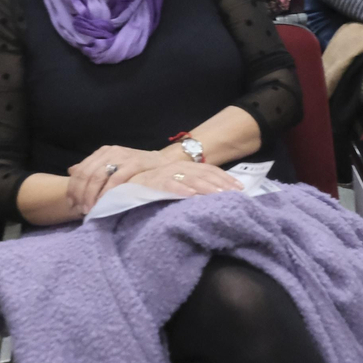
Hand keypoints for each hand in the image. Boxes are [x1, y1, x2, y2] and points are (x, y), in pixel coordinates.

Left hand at [67, 145, 172, 214]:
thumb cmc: (136, 168)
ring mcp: (122, 156)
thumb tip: (71, 170)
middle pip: (87, 174)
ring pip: (98, 176)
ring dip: (92, 195)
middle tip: (80, 209)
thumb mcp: (113, 165)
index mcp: (102, 152)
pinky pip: (116, 179)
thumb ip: (93, 168)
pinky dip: (108, 193)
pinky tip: (105, 203)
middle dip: (81, 194)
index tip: (71, 203)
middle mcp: (110, 152)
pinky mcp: (135, 163)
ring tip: (91, 209)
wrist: (164, 163)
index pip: (81, 170)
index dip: (73, 188)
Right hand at [128, 162, 243, 198]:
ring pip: (189, 178)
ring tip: (218, 194)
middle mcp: (177, 167)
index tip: (240, 188)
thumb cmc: (151, 185)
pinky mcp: (151, 182)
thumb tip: (212, 196)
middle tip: (235, 193)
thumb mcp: (174, 183)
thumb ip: (191, 186)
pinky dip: (179, 189)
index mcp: (184, 167)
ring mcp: (164, 173)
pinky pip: (167, 185)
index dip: (224, 178)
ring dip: (204, 186)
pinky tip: (191, 195)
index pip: (209, 170)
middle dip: (220, 183)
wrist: (122, 181)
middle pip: (203, 174)